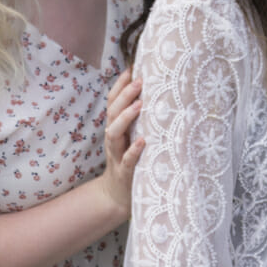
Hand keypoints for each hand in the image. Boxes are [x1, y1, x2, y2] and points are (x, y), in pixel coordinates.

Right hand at [98, 70, 144, 217]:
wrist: (117, 197)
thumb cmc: (129, 162)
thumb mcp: (130, 139)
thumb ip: (137, 121)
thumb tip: (154, 96)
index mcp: (115, 129)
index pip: (112, 103)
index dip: (119, 86)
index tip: (131, 69)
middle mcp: (113, 140)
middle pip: (112, 113)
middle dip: (124, 95)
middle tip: (139, 81)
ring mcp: (117, 156)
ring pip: (114, 133)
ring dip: (126, 117)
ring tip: (140, 105)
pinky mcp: (125, 173)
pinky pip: (128, 160)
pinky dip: (133, 150)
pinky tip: (142, 141)